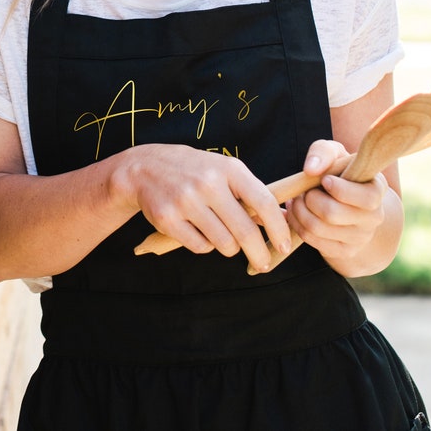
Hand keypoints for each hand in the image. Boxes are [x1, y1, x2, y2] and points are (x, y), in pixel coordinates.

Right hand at [118, 144, 291, 272]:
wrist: (146, 168)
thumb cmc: (195, 170)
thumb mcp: (224, 171)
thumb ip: (252, 194)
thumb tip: (284, 219)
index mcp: (229, 169)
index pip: (263, 202)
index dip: (278, 228)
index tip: (285, 246)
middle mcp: (208, 184)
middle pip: (245, 231)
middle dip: (259, 253)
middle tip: (264, 263)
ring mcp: (186, 202)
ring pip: (223, 244)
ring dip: (229, 247)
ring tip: (221, 234)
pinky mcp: (168, 219)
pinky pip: (201, 247)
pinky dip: (205, 245)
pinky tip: (198, 230)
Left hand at [286, 139, 387, 263]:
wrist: (346, 201)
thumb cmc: (340, 171)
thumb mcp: (335, 153)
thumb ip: (324, 152)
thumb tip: (311, 169)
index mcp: (377, 190)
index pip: (366, 199)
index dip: (340, 189)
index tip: (325, 179)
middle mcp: (374, 217)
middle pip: (332, 213)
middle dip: (310, 198)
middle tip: (305, 190)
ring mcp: (360, 237)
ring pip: (317, 228)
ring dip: (299, 210)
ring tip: (297, 199)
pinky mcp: (344, 251)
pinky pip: (312, 239)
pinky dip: (297, 223)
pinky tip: (297, 211)